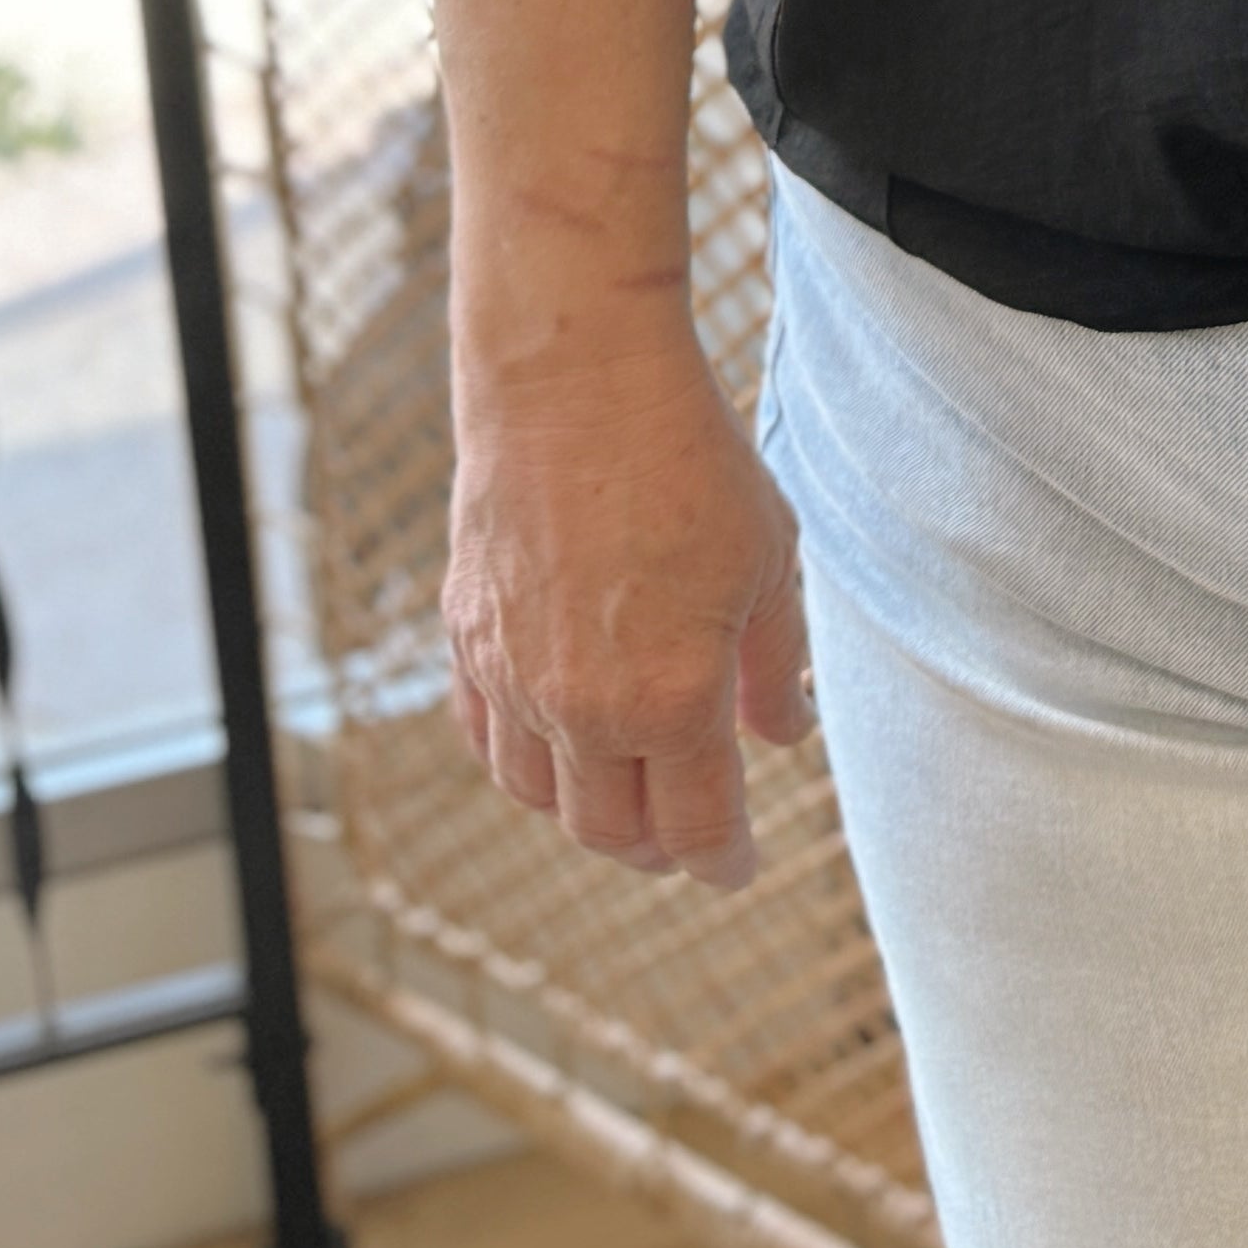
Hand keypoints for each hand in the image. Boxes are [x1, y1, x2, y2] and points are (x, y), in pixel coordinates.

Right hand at [442, 322, 813, 887]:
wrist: (573, 381)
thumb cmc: (687, 459)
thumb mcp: (767, 561)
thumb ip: (772, 665)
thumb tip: (781, 734)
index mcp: (672, 699)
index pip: (697, 827)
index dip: (723, 861)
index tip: (738, 867)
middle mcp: (582, 708)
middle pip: (612, 832)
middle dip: (657, 849)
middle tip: (687, 837)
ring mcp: (512, 678)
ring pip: (541, 798)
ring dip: (586, 813)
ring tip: (626, 798)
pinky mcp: (467, 639)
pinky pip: (485, 739)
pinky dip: (521, 763)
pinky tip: (552, 749)